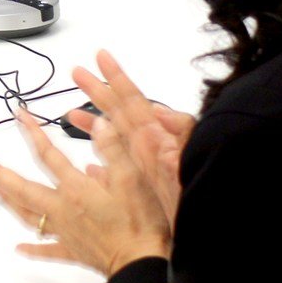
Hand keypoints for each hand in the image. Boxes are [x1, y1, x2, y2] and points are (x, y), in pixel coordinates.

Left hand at [0, 107, 170, 277]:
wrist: (142, 264)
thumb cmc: (140, 224)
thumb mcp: (133, 178)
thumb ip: (113, 149)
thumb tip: (99, 123)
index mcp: (76, 189)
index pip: (47, 155)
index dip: (33, 133)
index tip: (20, 117)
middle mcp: (63, 209)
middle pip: (24, 189)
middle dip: (1, 174)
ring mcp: (65, 231)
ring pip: (29, 216)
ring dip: (10, 202)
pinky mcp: (73, 251)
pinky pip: (47, 250)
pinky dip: (33, 249)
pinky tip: (20, 248)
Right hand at [63, 51, 191, 229]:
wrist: (211, 226)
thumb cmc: (203, 194)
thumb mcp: (194, 158)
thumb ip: (181, 131)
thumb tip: (159, 110)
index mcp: (158, 137)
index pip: (134, 100)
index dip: (118, 77)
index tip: (102, 57)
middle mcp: (150, 147)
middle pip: (119, 112)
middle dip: (97, 91)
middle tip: (78, 73)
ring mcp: (147, 166)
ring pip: (114, 139)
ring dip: (93, 124)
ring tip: (70, 115)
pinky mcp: (145, 189)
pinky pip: (117, 170)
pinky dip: (102, 165)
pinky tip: (90, 166)